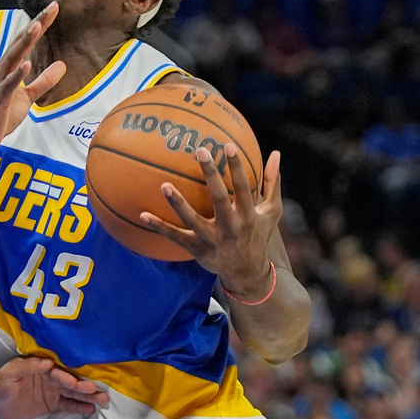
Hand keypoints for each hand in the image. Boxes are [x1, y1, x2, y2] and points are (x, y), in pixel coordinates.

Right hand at [0, 3, 65, 154]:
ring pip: (13, 59)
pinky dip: (16, 75)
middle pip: (20, 43)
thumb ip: (44, 81)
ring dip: (24, 42)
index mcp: (9, 68)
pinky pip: (7, 85)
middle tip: (52, 6)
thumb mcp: (28, 97)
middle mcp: (2, 70)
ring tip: (37, 26)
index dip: (40, 24)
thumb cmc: (0, 115)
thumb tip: (63, 65)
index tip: (54, 7)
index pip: (26, 41)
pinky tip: (26, 65)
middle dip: (36, 24)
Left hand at [0, 356, 109, 418]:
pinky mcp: (51, 405)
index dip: (67, 378)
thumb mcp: (9, 373)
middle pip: (70, 383)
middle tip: (100, 391)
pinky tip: (92, 409)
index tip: (78, 383)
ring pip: (73, 394)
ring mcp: (51, 392)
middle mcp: (49, 378)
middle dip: (85, 387)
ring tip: (104, 400)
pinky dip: (79, 407)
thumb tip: (48, 362)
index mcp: (40, 368)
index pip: (57, 373)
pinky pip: (67, 405)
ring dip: (87, 397)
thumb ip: (27, 367)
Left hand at [140, 145, 283, 296]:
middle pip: (219, 198)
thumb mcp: (271, 211)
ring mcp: (212, 239)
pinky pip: (175, 236)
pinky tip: (143, 214)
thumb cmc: (257, 234)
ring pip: (192, 220)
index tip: (228, 145)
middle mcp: (230, 227)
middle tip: (200, 151)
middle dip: (211, 175)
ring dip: (178, 203)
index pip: (243, 187)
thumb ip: (272, 183)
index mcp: (248, 215)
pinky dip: (159, 227)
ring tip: (164, 185)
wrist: (247, 273)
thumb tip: (276, 153)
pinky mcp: (197, 249)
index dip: (236, 167)